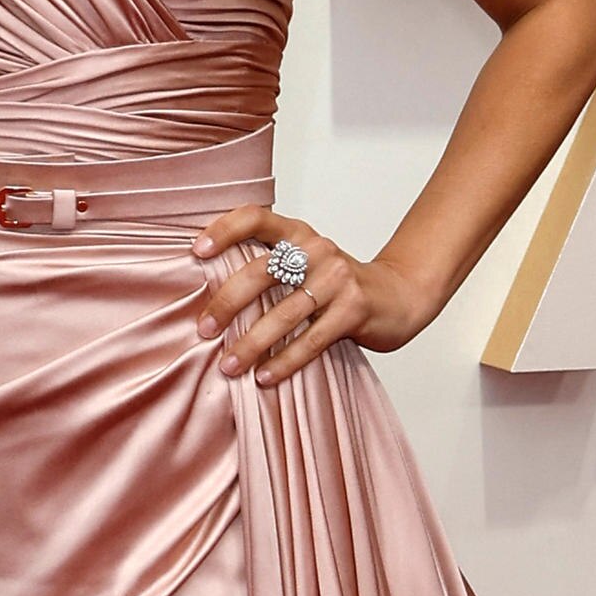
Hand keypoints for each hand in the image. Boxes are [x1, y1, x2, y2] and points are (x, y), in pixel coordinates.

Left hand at [192, 208, 434, 384]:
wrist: (400, 296)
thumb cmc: (338, 286)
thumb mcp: (306, 264)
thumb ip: (269, 267)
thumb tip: (207, 296)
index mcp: (298, 233)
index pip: (256, 217)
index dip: (224, 230)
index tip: (195, 252)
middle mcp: (317, 249)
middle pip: (262, 272)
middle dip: (227, 303)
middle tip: (204, 329)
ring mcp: (338, 278)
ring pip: (284, 314)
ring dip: (251, 344)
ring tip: (229, 366)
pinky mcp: (354, 309)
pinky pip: (312, 340)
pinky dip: (285, 362)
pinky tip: (264, 377)